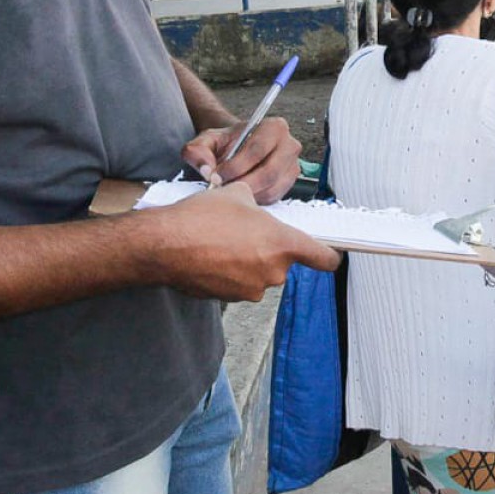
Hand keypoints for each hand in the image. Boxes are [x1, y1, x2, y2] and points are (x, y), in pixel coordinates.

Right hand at [161, 181, 339, 301]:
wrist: (165, 245)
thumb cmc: (202, 218)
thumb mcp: (236, 194)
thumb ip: (257, 203)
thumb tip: (253, 205)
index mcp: (282, 244)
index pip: (324, 258)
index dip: (329, 255)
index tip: (330, 253)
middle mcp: (273, 271)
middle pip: (283, 263)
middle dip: (268, 250)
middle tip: (245, 233)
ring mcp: (252, 289)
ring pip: (259, 273)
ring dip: (247, 261)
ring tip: (221, 243)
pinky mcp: (229, 299)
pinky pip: (238, 283)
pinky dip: (229, 272)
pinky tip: (210, 256)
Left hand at [182, 116, 301, 203]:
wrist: (239, 149)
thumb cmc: (226, 144)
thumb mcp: (206, 141)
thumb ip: (198, 150)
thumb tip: (207, 169)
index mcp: (274, 127)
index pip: (257, 150)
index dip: (235, 166)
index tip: (216, 176)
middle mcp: (289, 145)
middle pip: (268, 172)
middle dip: (242, 183)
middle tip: (222, 188)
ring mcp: (293, 165)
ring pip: (271, 187)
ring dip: (247, 193)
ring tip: (229, 190)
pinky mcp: (290, 183)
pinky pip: (273, 197)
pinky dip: (255, 199)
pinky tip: (241, 194)